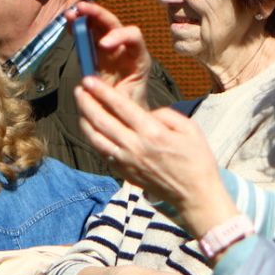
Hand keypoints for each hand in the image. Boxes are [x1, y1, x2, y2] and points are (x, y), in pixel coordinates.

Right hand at [71, 1, 154, 105]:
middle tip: (82, 9)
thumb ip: (108, 96)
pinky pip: (88, 36)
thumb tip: (86, 87)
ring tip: (71, 13)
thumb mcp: (124, 105)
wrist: (125, 115)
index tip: (103, 45)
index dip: (119, 36)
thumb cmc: (128, 109)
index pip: (134, 38)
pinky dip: (78, 27)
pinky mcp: (97, 53)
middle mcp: (126, 49)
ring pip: (99, 26)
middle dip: (98, 14)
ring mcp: (111, 49)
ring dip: (85, 16)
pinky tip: (69, 21)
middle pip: (114, 24)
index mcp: (139, 59)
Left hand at [75, 76, 239, 237]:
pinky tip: (91, 130)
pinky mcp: (125, 173)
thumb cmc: (196, 160)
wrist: (195, 195)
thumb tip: (146, 113)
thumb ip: (166, 114)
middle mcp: (135, 147)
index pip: (120, 107)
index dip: (102, 92)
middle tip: (78, 89)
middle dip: (87, 102)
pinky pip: (102, 154)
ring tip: (80, 107)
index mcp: (152, 132)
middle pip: (102, 121)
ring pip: (96, 138)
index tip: (89, 80)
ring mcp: (127, 162)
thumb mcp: (190, 128)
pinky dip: (93, 140)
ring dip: (84, 121)